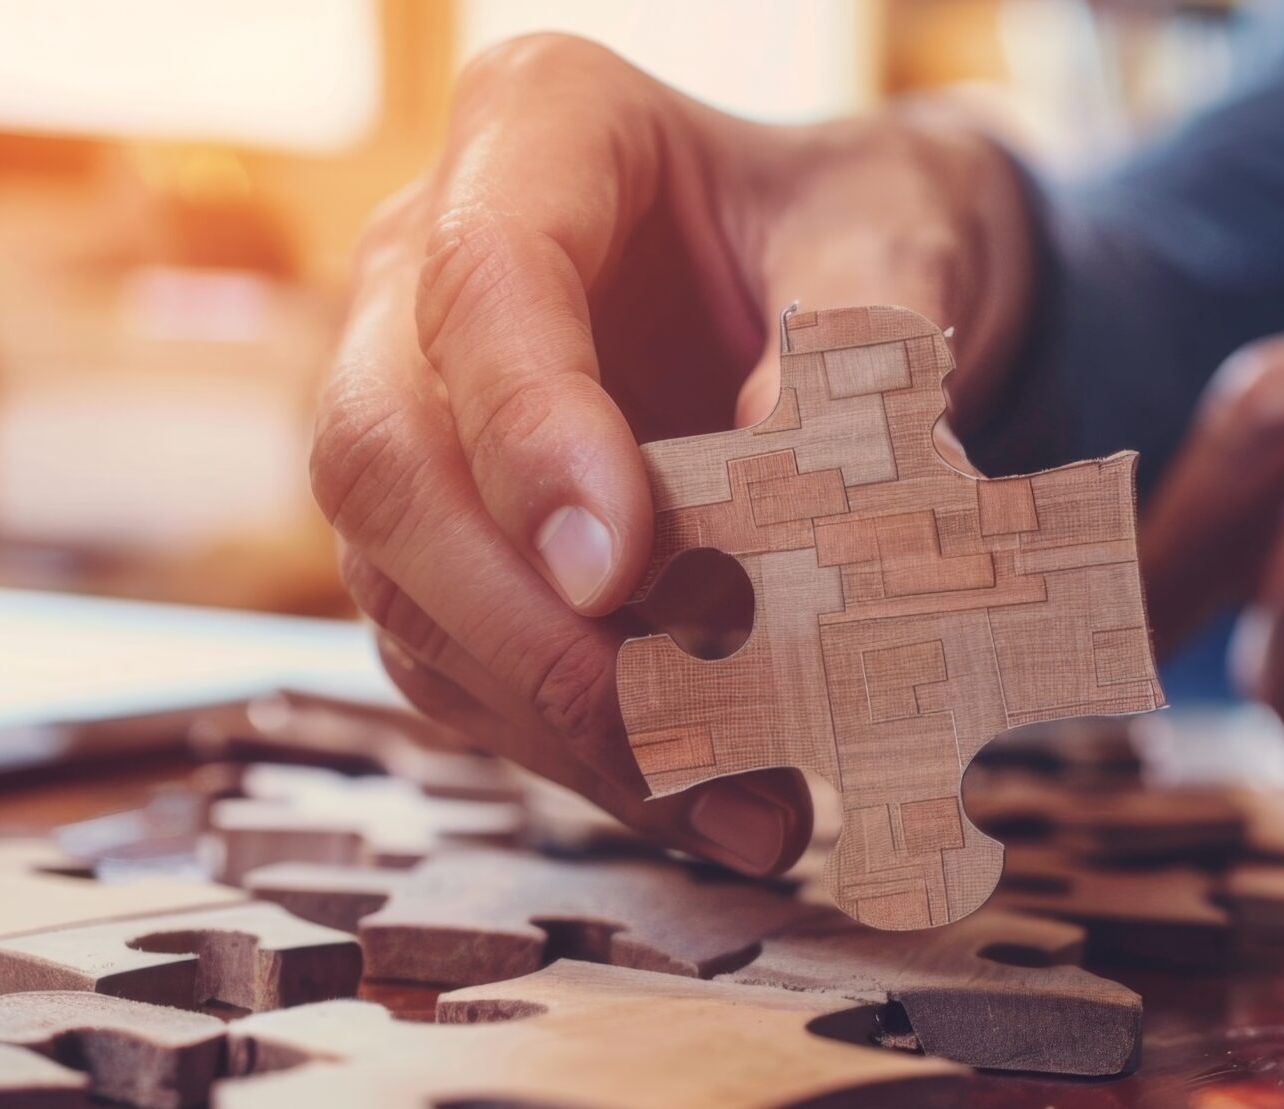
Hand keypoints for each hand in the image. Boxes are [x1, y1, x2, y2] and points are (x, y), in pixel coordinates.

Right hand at [312, 35, 1035, 871]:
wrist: (846, 273)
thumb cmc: (860, 225)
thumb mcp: (900, 233)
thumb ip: (858, 327)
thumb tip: (785, 482)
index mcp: (536, 130)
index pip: (482, 285)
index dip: (531, 437)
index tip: (617, 570)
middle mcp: (425, 273)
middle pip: (384, 456)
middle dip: (518, 621)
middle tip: (669, 729)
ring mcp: (415, 410)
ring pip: (404, 588)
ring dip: (558, 722)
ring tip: (737, 804)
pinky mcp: (442, 538)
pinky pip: (459, 664)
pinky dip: (576, 749)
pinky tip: (706, 801)